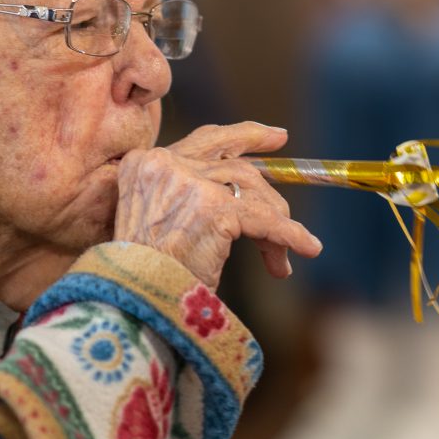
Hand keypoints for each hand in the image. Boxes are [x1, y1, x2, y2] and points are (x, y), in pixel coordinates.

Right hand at [113, 122, 321, 288]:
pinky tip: (306, 247)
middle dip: (268, 193)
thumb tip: (246, 191)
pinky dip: (289, 234)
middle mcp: (164, 164)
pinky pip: (263, 219)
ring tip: (278, 261)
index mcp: (144, 164)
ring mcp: (189, 182)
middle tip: (287, 216)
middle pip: (236, 166)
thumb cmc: (145, 274)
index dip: (245, 137)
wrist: (132, 302)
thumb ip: (188, 196)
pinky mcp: (213, 208)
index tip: (277, 137)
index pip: (205, 140)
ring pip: (252, 191)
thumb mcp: (158, 223)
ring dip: (274, 225)